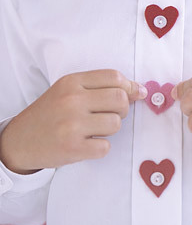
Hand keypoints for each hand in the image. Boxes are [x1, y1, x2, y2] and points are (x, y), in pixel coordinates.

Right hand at [0, 70, 146, 173]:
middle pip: (120, 98)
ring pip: (116, 123)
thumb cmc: (50, 113)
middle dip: (123, 108)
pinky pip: (105, 147)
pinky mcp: (72, 148)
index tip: (136, 93)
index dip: (130, 85)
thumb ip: (100, 87)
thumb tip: (138, 90)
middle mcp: (72, 100)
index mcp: (72, 82)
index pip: (114, 76)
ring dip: (111, 128)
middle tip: (112, 113)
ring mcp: (72, 124)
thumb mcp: (69, 90)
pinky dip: (101, 147)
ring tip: (95, 129)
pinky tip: (87, 143)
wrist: (20, 140)